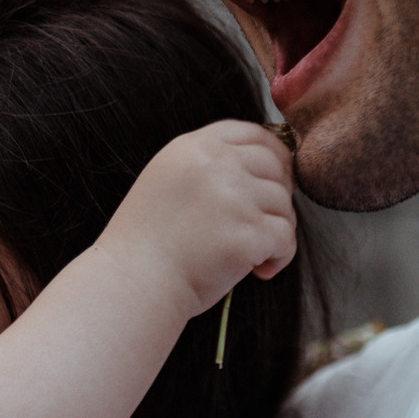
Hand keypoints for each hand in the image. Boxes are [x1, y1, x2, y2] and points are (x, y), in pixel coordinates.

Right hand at [97, 119, 298, 319]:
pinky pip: (287, 238)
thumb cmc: (147, 245)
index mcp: (194, 148)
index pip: (255, 134)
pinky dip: (279, 257)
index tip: (273, 181)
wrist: (131, 283)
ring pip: (284, 205)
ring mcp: (235, 197)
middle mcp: (216, 164)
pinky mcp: (249, 232)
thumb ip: (207, 166)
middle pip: (276, 167)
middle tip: (259, 225)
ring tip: (251, 255)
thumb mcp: (167, 181)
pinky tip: (259, 270)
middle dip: (277, 197)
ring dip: (275, 231)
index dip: (273, 157)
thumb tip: (262, 169)